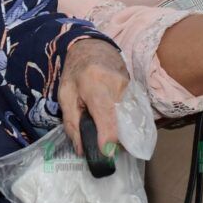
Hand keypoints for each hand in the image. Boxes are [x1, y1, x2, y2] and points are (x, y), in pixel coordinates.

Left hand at [58, 38, 128, 156]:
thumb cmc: (75, 73)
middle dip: (112, 140)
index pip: (107, 118)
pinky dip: (125, 124)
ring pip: (130, 121)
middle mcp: (118, 87)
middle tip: (101, 146)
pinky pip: (133, 114)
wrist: (93, 47)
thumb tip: (82, 150)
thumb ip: (72, 124)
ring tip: (106, 131)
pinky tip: (115, 122)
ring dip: (120, 132)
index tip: (105, 154)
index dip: (107, 140)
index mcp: (96, 87)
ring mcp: (131, 88)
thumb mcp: (65, 96)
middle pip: (121, 124)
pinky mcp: (137, 91)